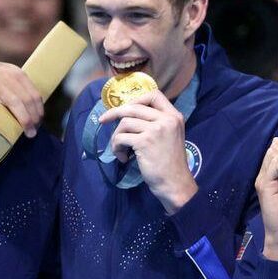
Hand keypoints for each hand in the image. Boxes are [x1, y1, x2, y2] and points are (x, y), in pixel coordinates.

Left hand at [0, 58, 43, 137]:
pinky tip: (37, 113)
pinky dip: (38, 103)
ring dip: (38, 111)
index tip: (29, 133)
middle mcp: (10, 78)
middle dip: (34, 117)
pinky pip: (34, 89)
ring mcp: (18, 74)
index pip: (16, 103)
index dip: (25, 119)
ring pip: (35, 95)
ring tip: (37, 124)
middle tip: (34, 132)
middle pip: (28, 100)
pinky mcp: (23, 73)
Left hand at [98, 90, 196, 213]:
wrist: (174, 183)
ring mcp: (155, 129)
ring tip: (120, 150)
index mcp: (174, 116)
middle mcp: (166, 119)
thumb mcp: (171, 136)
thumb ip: (157, 123)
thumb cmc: (169, 163)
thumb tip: (128, 114)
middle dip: (114, 113)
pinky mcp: (144, 142)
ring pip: (124, 123)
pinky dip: (117, 148)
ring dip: (116, 137)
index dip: (136, 100)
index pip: (154, 95)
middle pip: (133, 107)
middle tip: (103, 121)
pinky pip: (121, 138)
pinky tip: (122, 158)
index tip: (124, 108)